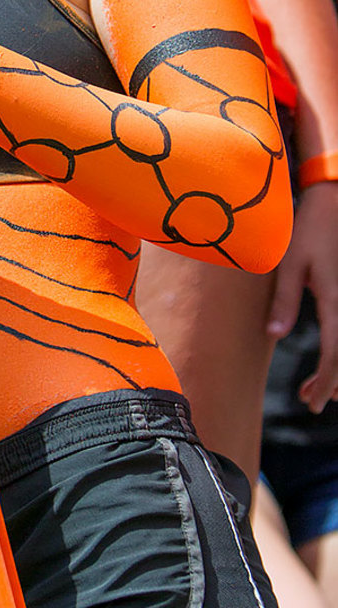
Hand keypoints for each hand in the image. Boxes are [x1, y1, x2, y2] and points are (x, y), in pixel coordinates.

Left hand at [267, 180, 337, 411]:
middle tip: (311, 403)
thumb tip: (275, 336)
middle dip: (331, 383)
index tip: (311, 400)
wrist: (331, 203)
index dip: (324, 379)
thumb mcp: (290, 265)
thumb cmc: (307, 231)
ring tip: (320, 392)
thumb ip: (284, 301)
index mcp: (335, 301)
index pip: (334, 352)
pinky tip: (331, 360)